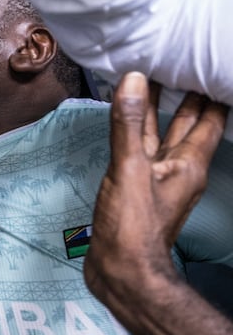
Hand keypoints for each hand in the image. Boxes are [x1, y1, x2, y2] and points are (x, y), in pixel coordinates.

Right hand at [85, 72, 228, 299]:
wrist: (122, 270)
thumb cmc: (133, 225)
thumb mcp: (129, 168)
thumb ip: (130, 123)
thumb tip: (134, 80)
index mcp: (189, 164)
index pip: (209, 119)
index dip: (212, 93)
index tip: (207, 66)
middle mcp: (179, 169)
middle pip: (189, 125)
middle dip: (189, 95)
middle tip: (182, 64)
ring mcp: (159, 179)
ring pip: (164, 135)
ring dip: (161, 110)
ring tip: (153, 81)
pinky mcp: (138, 187)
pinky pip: (143, 149)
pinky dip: (138, 130)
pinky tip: (129, 121)